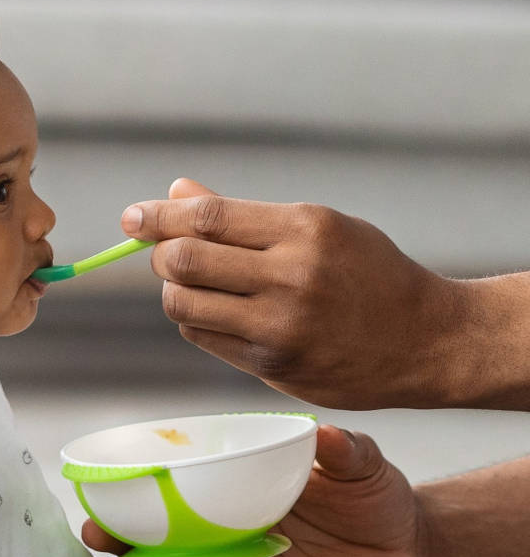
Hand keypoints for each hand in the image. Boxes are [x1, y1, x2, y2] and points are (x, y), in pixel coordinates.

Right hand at [85, 425, 420, 556]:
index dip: (138, 495)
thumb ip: (341, 450)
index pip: (177, 498)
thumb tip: (321, 431)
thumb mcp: (359, 464)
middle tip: (92, 530)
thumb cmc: (376, 497)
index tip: (100, 487)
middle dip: (124, 541)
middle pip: (166, 543)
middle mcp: (231, 536)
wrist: (415, 548)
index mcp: (237, 498)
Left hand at [123, 178, 468, 409]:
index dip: (158, 216)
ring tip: (196, 283)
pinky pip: (203, 337)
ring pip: (183, 304)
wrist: (425, 341)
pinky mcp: (272, 365)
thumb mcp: (320, 228)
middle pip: (184, 261)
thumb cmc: (368, 274)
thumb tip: (177, 191)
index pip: (207, 217)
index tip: (132, 217)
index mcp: (304, 229)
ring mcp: (280, 325)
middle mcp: (290, 277)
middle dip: (160, 253)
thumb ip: (243, 214)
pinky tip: (215, 311)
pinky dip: (195, 319)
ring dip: (174, 290)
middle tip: (162, 251)